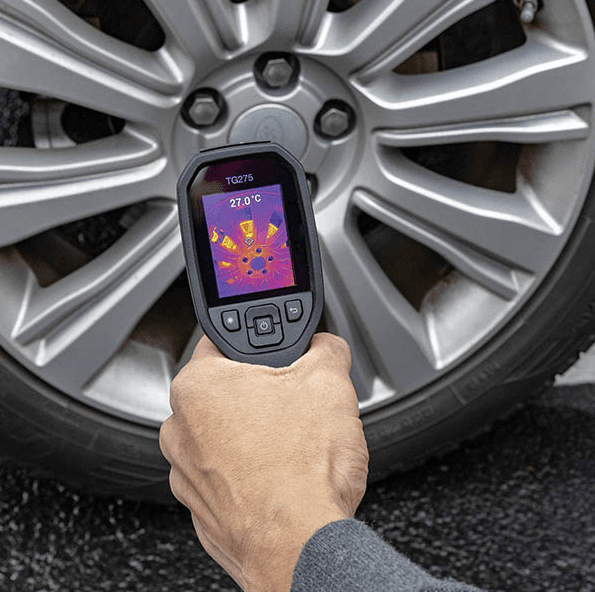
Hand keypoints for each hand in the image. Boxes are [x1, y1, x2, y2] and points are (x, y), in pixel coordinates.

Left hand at [159, 333, 368, 591]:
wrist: (301, 547)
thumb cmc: (303, 470)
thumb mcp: (329, 382)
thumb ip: (324, 348)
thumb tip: (324, 345)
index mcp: (198, 386)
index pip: (222, 342)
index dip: (258, 345)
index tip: (277, 358)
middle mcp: (179, 429)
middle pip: (225, 392)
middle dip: (259, 394)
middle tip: (294, 404)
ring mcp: (187, 474)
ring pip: (225, 436)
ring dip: (254, 435)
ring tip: (292, 446)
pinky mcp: (203, 510)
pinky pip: (227, 476)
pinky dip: (250, 472)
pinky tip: (282, 476)